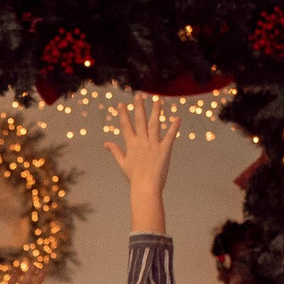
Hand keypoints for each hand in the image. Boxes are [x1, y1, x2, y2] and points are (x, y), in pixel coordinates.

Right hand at [103, 97, 177, 221]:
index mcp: (131, 145)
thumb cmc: (134, 178)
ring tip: (157, 100)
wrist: (145, 188)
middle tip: (139, 95)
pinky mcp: (164, 150)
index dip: (123, 115)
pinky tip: (177, 118)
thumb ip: (115, 151)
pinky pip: (170, 136)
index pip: (126, 126)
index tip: (121, 104)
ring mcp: (153, 145)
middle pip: (140, 121)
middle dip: (139, 107)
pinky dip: (174, 127)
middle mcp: (141, 142)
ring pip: (155, 124)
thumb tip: (106, 143)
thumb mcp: (123, 163)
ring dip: (156, 111)